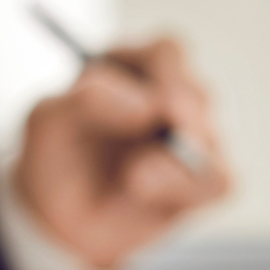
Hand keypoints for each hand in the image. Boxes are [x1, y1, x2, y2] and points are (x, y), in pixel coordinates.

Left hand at [15, 35, 230, 269]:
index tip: (154, 101)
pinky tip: (144, 193)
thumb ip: (86, 100)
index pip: (167, 52)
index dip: (166, 72)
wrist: (57, 217)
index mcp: (135, 68)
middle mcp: (172, 98)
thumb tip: (148, 106)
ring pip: (210, 139)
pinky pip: (221, 181)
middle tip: (163, 132)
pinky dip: (185, 188)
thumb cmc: (55, 156)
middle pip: (197, 93)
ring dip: (175, 160)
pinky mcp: (205, 182)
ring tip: (131, 178)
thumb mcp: (48, 121)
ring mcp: (194, 140)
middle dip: (178, 116)